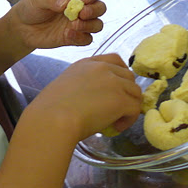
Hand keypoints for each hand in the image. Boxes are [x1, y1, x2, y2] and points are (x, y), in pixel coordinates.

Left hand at [8, 0, 105, 49]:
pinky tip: (68, 34)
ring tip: (73, 24)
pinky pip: (87, 39)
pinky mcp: (75, 37)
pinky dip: (81, 37)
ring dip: (89, 25)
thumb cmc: (30, 7)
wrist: (22, 27)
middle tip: (81, 13)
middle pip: (100, 7)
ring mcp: (78, 23)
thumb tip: (66, 2)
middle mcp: (80, 7)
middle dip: (94, 10)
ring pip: (97, 24)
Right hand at [27, 54, 141, 140]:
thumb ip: (84, 84)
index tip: (116, 88)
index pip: (114, 60)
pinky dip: (129, 120)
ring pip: (135, 92)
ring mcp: (114, 82)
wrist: (53, 118)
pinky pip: (135, 108)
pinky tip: (115, 127)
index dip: (120, 74)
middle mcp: (102, 68)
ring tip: (115, 121)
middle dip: (126, 92)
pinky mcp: (121, 99)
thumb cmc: (51, 108)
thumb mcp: (67, 85)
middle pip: (129, 76)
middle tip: (115, 109)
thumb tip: (93, 98)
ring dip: (129, 107)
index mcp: (87, 63)